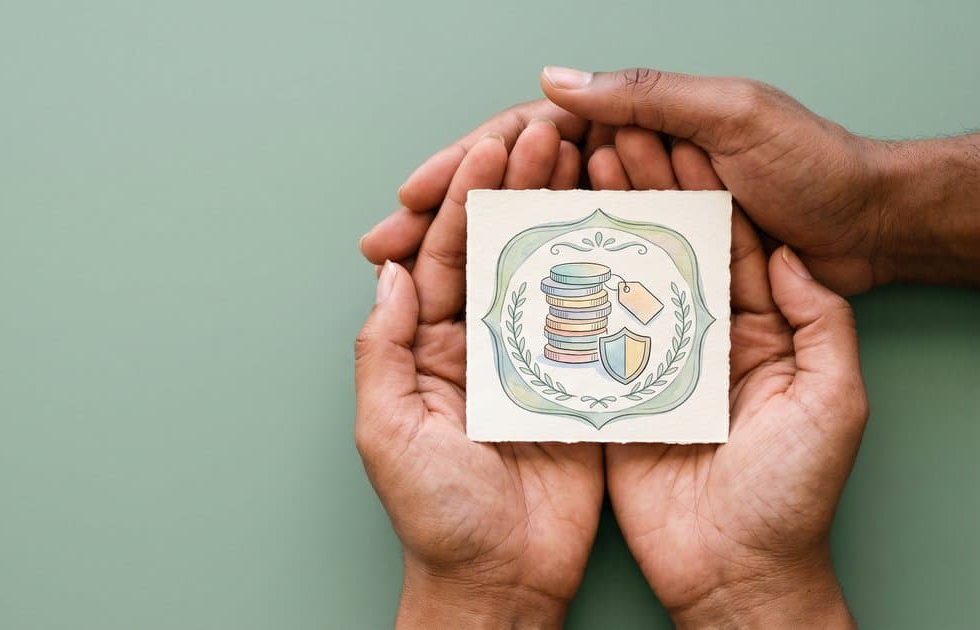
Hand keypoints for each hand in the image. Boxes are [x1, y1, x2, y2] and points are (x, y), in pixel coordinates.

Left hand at [354, 123, 601, 628]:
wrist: (499, 582)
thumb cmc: (436, 515)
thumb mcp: (387, 428)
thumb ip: (382, 348)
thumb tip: (389, 270)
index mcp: (428, 348)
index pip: (446, 256)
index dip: (468, 199)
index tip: (495, 150)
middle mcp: (480, 345)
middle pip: (501, 249)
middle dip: (521, 189)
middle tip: (551, 135)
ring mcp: (533, 362)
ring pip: (551, 272)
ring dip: (567, 216)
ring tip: (592, 161)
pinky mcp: (580, 387)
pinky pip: (594, 320)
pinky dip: (608, 273)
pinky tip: (627, 228)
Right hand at [367, 67, 979, 293]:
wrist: (870, 229)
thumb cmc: (812, 166)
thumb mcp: (733, 115)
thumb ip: (648, 97)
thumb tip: (553, 85)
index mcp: (629, 128)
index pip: (523, 143)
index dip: (461, 167)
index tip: (410, 194)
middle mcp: (618, 176)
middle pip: (508, 193)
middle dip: (440, 216)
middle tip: (382, 244)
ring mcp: (628, 226)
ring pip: (528, 239)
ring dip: (464, 257)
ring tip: (409, 280)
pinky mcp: (648, 274)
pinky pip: (572, 281)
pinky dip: (522, 293)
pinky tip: (482, 312)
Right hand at [588, 129, 866, 627]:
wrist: (739, 576)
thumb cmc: (795, 496)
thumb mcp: (833, 401)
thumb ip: (819, 322)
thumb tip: (790, 255)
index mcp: (757, 329)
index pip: (718, 240)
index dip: (686, 189)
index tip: (650, 140)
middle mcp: (700, 340)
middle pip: (659, 251)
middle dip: (626, 196)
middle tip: (590, 147)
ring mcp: (651, 368)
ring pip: (616, 286)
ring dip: (589, 235)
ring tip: (559, 184)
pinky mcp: (610, 402)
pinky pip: (583, 343)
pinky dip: (560, 302)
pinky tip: (537, 260)